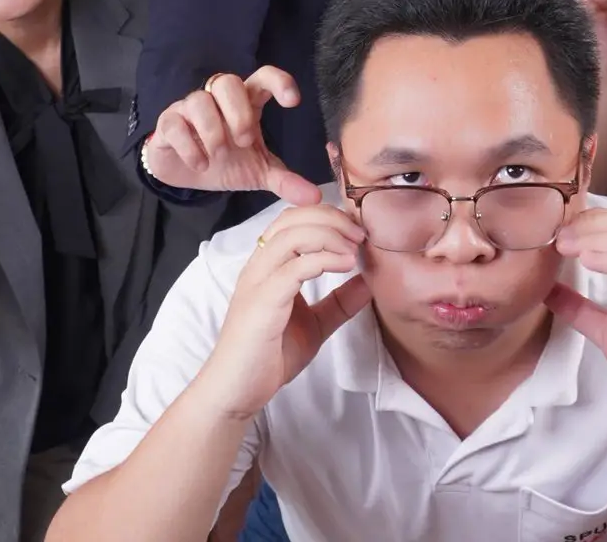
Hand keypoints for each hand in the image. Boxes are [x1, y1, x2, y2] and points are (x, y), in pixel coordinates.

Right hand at [143, 67, 320, 204]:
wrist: (188, 174)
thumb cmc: (227, 162)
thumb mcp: (259, 172)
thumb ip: (285, 181)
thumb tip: (315, 198)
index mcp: (246, 102)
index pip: (263, 77)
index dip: (278, 81)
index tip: (293, 101)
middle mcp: (217, 99)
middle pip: (227, 81)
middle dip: (238, 112)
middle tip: (245, 142)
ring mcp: (189, 108)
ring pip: (198, 101)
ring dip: (212, 131)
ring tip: (218, 156)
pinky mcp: (167, 123)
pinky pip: (175, 124)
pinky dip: (189, 146)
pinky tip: (200, 164)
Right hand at [196, 206, 372, 419]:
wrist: (237, 391)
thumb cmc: (270, 357)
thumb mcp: (315, 324)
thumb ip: (339, 302)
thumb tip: (369, 281)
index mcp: (268, 266)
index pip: (293, 219)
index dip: (327, 215)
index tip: (357, 230)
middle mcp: (259, 267)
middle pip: (292, 218)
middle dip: (331, 217)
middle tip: (361, 233)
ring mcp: (258, 282)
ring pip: (290, 235)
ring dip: (329, 234)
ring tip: (356, 247)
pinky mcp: (262, 301)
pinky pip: (293, 267)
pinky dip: (323, 259)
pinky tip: (346, 265)